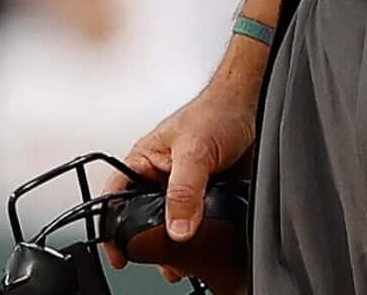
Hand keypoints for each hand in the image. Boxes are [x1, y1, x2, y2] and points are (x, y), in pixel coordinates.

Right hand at [102, 70, 260, 287]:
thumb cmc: (216, 111)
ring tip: (186, 258)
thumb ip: (184, 191)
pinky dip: (203, 238)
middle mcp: (161, 178)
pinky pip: (200, 226)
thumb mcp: (194, 151)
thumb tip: (177, 229)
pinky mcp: (209, 199)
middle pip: (146, 220)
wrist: (253, 106)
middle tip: (162, 259)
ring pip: (174, 226)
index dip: (113, 227)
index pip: (116, 197)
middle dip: (152, 242)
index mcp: (144, 161)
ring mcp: (185, 191)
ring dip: (180, 244)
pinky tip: (207, 245)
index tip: (120, 254)